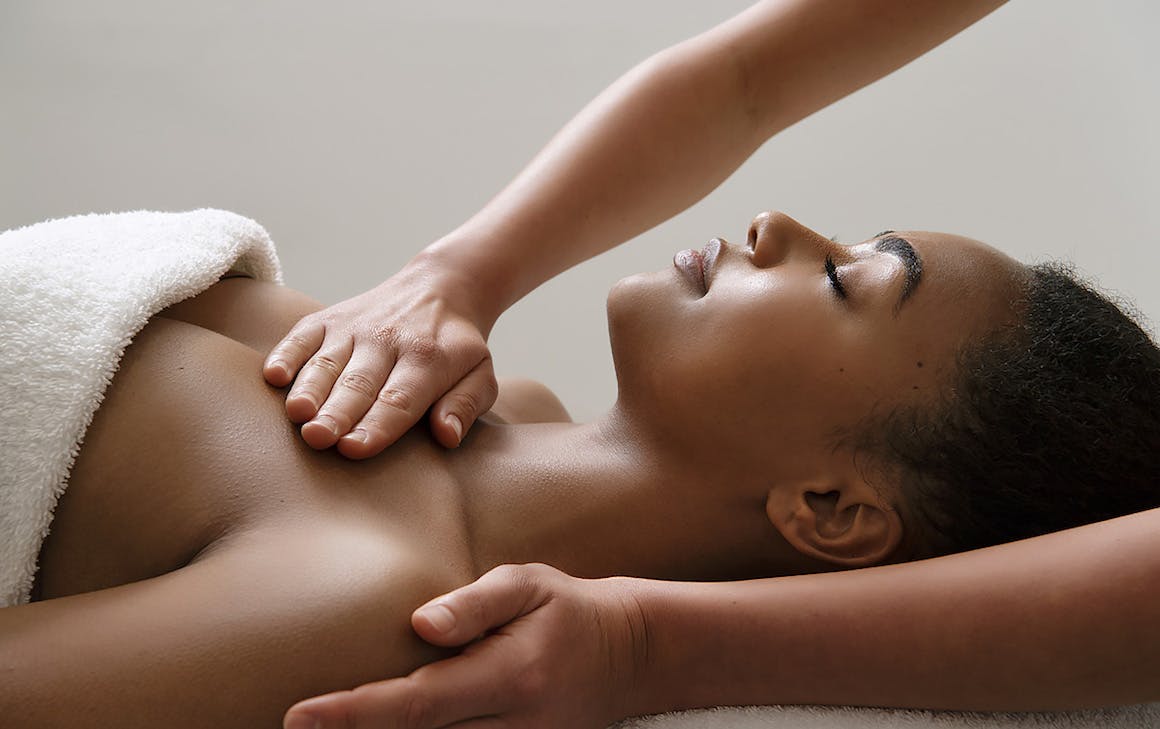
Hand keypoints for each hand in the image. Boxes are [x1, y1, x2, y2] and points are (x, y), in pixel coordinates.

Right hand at [263, 254, 498, 457]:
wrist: (440, 289)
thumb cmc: (458, 350)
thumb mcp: (480, 374)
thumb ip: (466, 404)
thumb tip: (448, 435)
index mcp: (428, 359)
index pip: (399, 399)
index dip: (376, 425)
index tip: (354, 449)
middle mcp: (388, 340)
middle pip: (359, 383)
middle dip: (338, 412)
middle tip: (319, 438)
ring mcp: (354, 327)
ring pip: (327, 361)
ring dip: (310, 387)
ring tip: (296, 413)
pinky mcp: (328, 319)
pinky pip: (302, 335)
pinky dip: (286, 353)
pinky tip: (272, 376)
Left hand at [282, 564, 650, 728]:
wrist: (626, 655)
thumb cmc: (567, 609)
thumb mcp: (529, 585)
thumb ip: (475, 603)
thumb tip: (420, 624)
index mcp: (509, 678)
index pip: (417, 705)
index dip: (354, 715)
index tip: (299, 717)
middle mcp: (509, 727)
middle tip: (291, 728)